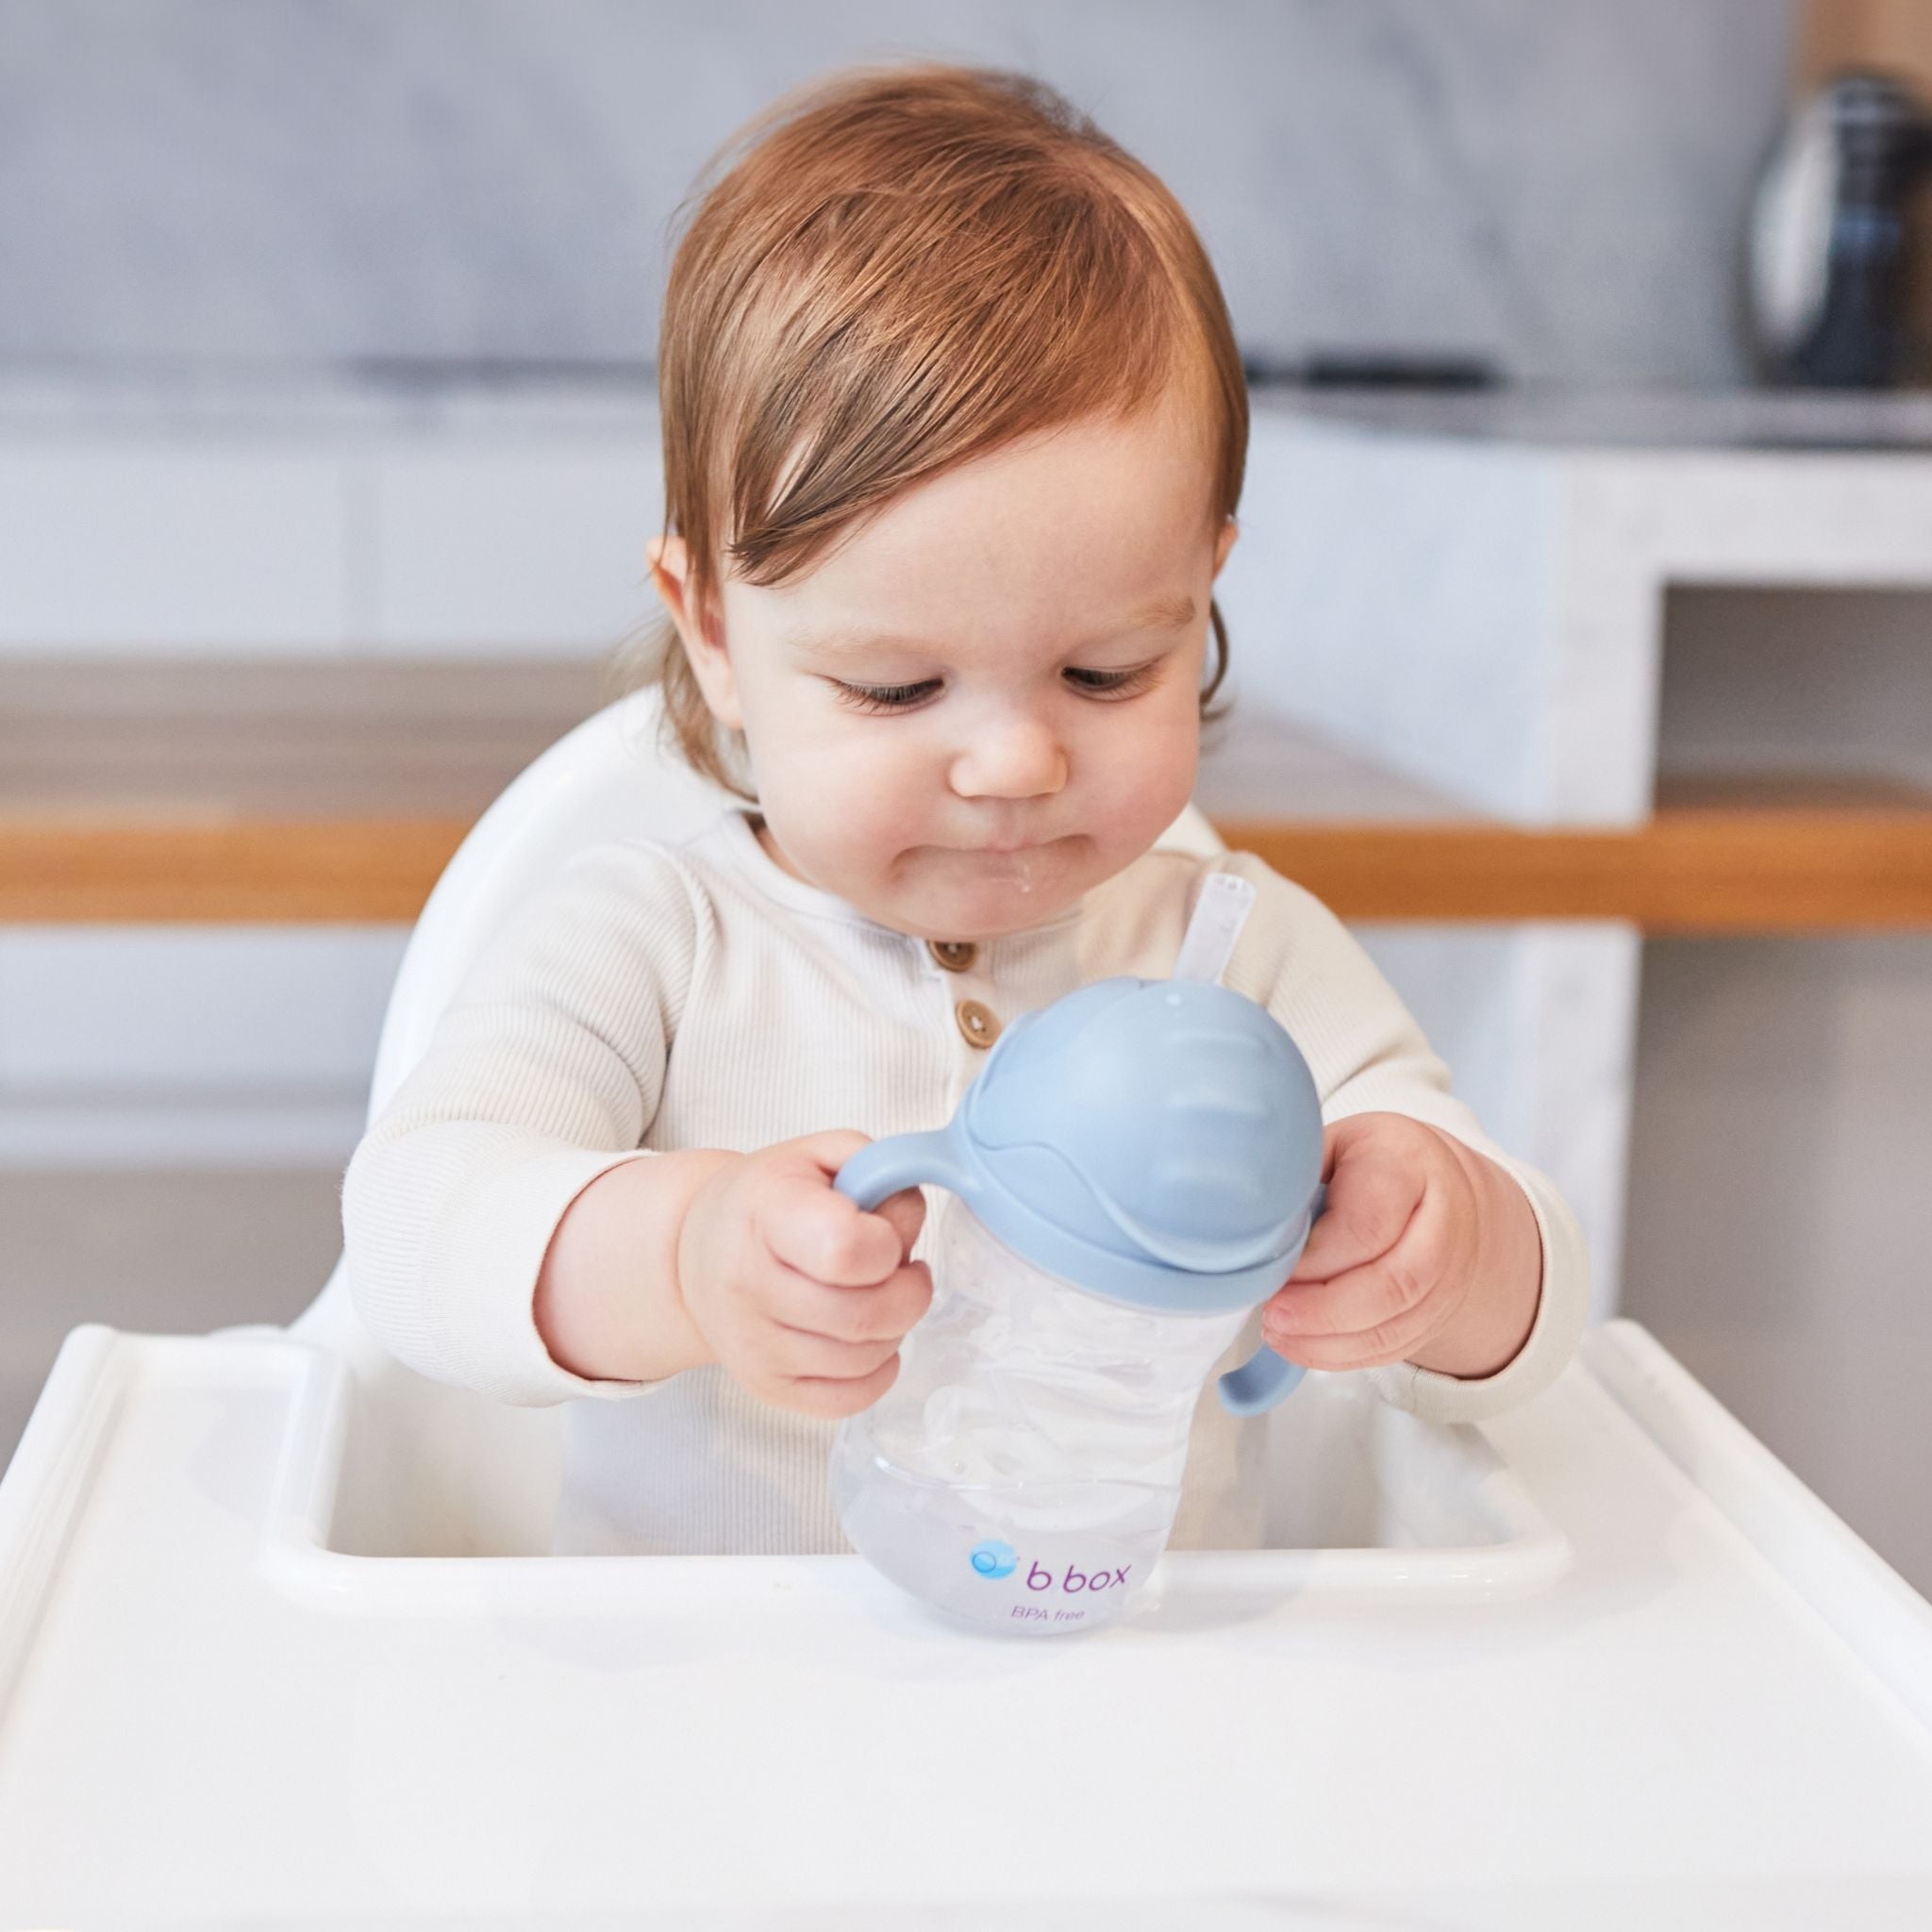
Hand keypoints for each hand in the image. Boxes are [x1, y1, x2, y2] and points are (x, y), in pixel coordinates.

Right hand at [676, 1131, 932, 1417]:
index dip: (887, 1244)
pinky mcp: (766, 1386)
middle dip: (909, 1292)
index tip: (881, 1233)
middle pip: (865, 1315)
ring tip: (877, 1295)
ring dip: (895, 1328)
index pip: (845, 1249)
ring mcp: (753, 1345)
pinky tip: (866, 1336)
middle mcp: (749, 1286)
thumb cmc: (767, 1201)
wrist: (696, 1252)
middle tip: (901, 1269)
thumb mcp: (818, 1156)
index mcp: (764, 1214)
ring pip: (864, 1359)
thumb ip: (879, 1167)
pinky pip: (850, 1399)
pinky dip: (878, 1370)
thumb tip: (911, 1214)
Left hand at [1259, 1113, 1541, 1379]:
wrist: (1436, 1180)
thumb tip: (1245, 1226)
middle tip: (1272, 1312)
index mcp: (1407, 1165)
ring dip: (1328, 1340)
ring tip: (1277, 1331)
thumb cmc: (1369, 1159)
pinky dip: (1344, 1355)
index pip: (1368, 1226)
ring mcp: (1449, 1272)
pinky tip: (1303, 1345)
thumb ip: (1297, 1178)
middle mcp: (1442, 1222)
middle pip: (1393, 1284)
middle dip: (1323, 1310)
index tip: (1273, 1268)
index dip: (1316, 1259)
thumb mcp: (1332, 1143)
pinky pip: (1396, 1346)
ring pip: (1396, 1324)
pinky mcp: (1440, 1310)